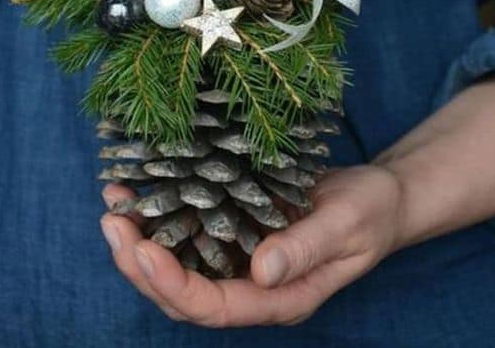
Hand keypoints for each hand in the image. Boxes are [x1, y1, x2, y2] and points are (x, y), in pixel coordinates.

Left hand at [100, 164, 403, 326]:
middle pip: (184, 294)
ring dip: (141, 240)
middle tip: (112, 222)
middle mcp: (254, 286)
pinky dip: (163, 214)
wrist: (381, 197)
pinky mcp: (238, 229)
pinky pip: (192, 231)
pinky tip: (142, 188)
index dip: (174, 284)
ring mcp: (242, 259)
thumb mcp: (346, 226)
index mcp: (281, 298)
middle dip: (141, 263)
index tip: (143, 248)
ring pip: (180, 265)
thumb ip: (306, 250)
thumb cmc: (370, 213)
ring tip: (114, 203)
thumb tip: (260, 271)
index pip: (216, 307)